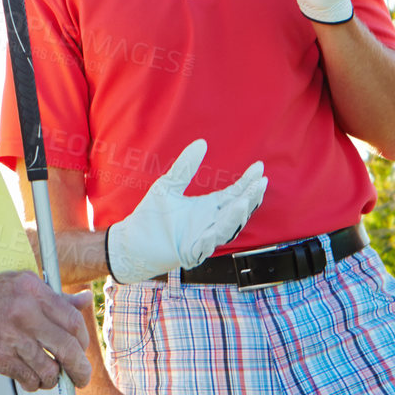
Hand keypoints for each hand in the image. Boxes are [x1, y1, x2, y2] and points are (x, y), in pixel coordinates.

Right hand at [0, 272, 91, 390]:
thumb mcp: (23, 285)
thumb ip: (56, 297)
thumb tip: (85, 300)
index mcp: (34, 291)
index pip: (73, 321)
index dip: (83, 341)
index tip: (82, 350)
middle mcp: (24, 313)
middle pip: (68, 349)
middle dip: (79, 370)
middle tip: (80, 378)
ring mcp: (10, 337)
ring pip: (49, 370)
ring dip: (52, 379)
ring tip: (48, 376)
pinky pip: (28, 379)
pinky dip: (33, 383)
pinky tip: (28, 377)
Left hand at [106, 139, 266, 282]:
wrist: (132, 241)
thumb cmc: (151, 216)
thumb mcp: (169, 185)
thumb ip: (186, 166)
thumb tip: (202, 142)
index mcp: (208, 208)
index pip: (234, 193)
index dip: (248, 182)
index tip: (259, 168)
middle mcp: (210, 223)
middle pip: (237, 210)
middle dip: (250, 197)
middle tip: (261, 183)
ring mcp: (203, 239)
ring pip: (226, 229)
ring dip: (236, 216)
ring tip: (245, 201)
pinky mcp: (191, 252)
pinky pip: (205, 245)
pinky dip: (213, 236)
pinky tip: (218, 226)